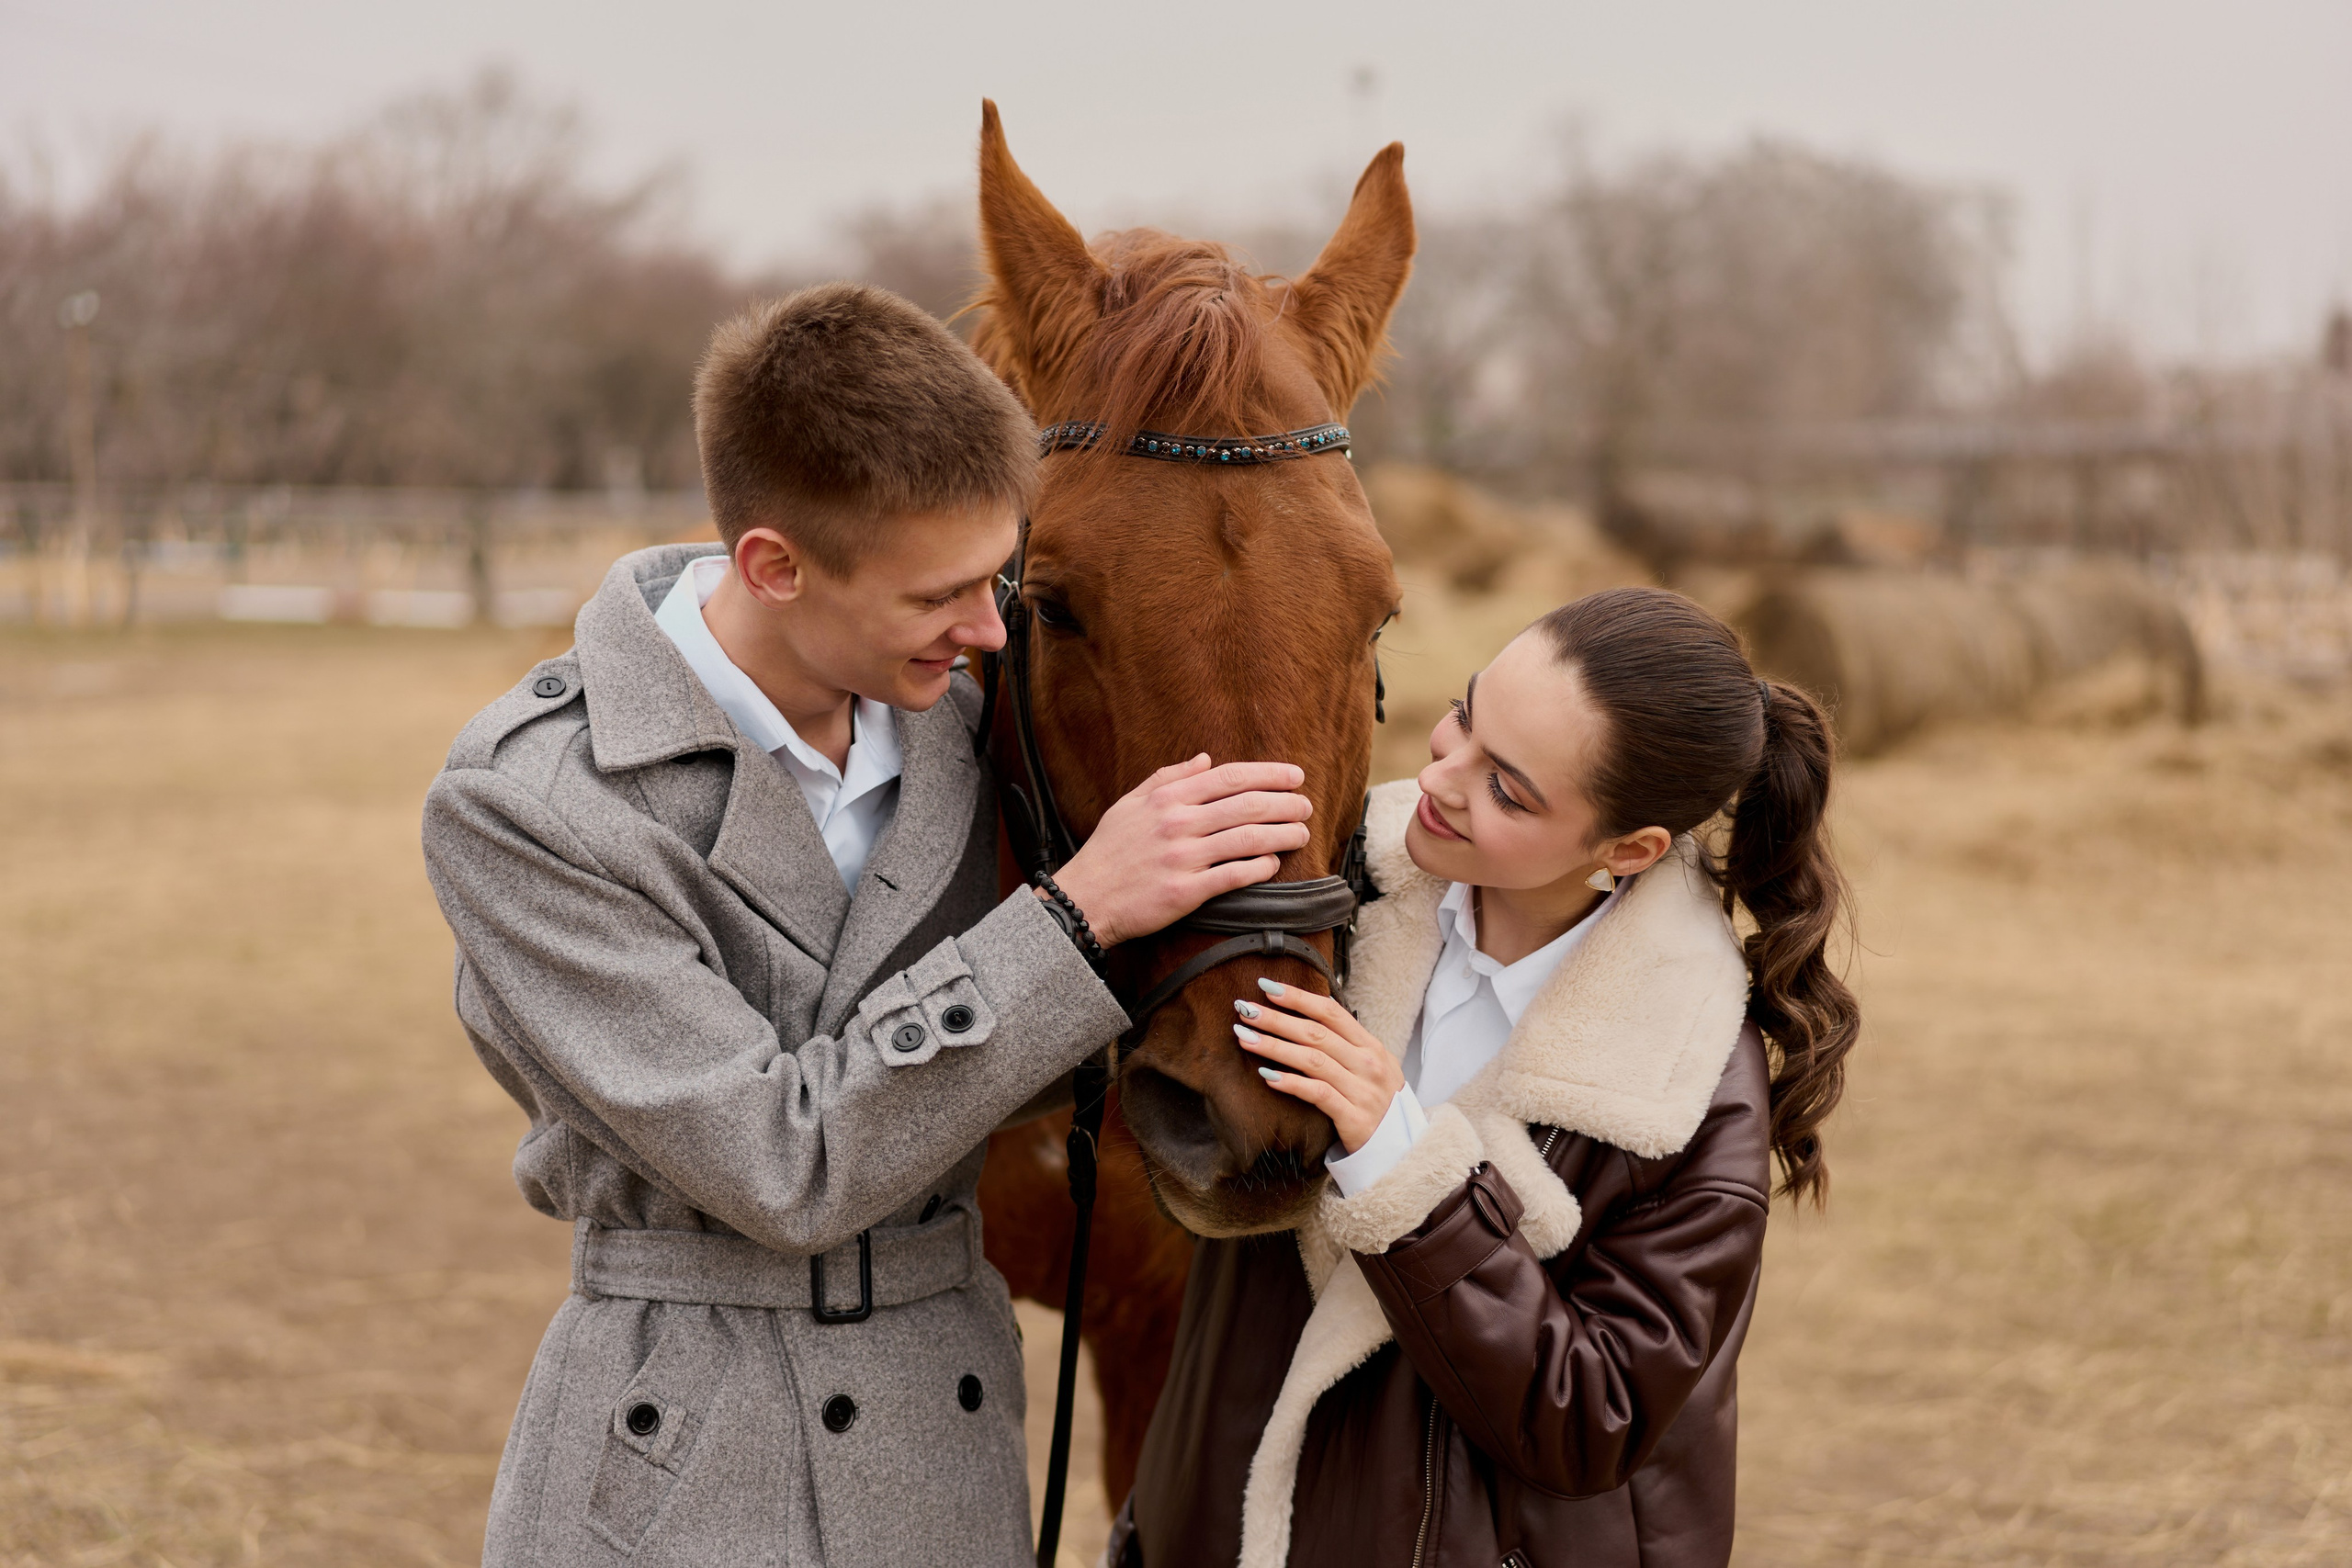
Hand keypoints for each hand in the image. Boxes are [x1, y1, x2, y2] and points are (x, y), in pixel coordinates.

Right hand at [1050, 755, 1311, 946]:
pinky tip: (1273, 864)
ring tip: (1301, 833)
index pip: (1229, 777)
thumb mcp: (1130, 803)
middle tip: (1305, 806)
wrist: (1085, 898)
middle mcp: (1177, 823)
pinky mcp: (1185, 892)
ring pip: (1246, 839)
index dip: (1268, 774)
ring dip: (1282, 834)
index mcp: (1167, 798)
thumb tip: (1205, 759)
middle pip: (1246, 805)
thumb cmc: (1108, 851)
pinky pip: (1233, 876)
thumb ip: (1168, 778)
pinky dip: (1259, 868)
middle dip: (1284, 803)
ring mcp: (1182, 858)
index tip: (1294, 776)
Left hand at [1233, 979, 1404, 1153]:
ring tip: (1245, 1038)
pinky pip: (1317, 1094)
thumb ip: (1346, 1041)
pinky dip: (1291, 1083)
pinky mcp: (1354, 1118)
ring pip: (1313, 1060)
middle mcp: (1368, 1064)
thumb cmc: (1377, 1101)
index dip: (1298, 997)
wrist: (1400, 1147)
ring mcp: (1362, 1091)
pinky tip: (1267, 1075)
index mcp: (1371, 1046)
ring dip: (1275, 1047)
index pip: (1331, 1013)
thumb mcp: (1371, 1065)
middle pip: (1315, 1033)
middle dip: (1277, 1019)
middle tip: (1245, 1009)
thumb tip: (1313, 1008)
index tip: (1267, 986)